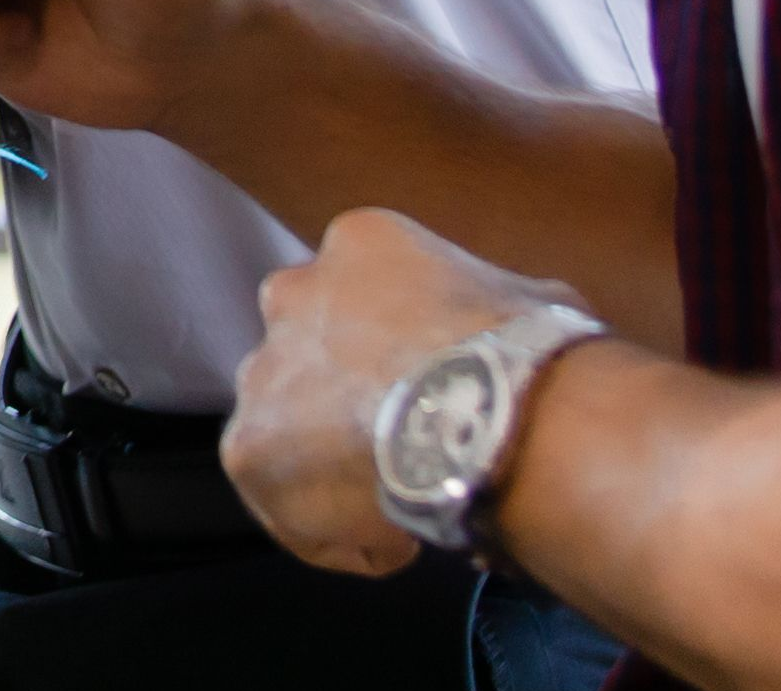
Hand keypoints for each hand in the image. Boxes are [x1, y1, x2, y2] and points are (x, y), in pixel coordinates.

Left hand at [226, 210, 586, 577]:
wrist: (487, 418)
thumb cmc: (526, 356)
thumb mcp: (533, 303)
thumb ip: (497, 313)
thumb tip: (520, 337)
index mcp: (361, 245)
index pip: (364, 294)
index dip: (401, 352)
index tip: (437, 394)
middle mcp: (293, 296)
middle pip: (309, 350)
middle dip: (346, 394)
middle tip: (407, 441)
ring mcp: (262, 373)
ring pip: (288, 425)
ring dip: (335, 461)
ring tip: (403, 496)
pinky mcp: (247, 449)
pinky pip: (292, 507)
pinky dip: (341, 532)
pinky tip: (398, 536)